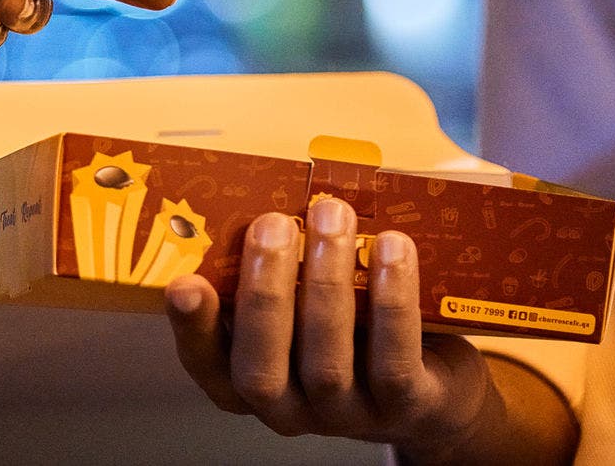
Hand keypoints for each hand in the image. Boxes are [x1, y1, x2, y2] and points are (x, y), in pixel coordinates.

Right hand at [163, 197, 495, 454]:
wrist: (429, 384)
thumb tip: (251, 199)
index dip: (192, 328)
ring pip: (326, 363)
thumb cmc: (348, 325)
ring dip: (326, 284)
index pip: (205, 363)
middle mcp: (287, 408)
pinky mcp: (405, 407)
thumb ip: (271, 271)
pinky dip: (391, 301)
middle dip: (265, 292)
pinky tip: (391, 248)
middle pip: (261, 369)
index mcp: (245, 380)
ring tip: (332, 215)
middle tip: (274, 225)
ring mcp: (346, 415)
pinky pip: (393, 361)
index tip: (185, 283)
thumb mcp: (298, 303)